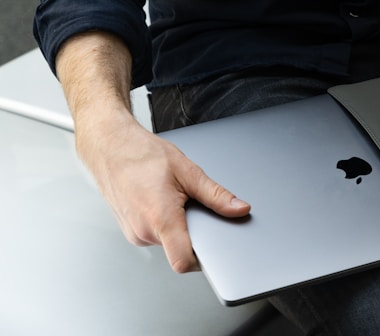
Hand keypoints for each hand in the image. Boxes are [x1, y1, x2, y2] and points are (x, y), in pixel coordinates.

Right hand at [77, 109, 250, 272]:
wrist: (111, 148)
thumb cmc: (142, 156)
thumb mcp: (188, 171)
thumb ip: (216, 195)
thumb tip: (239, 209)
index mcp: (160, 219)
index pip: (183, 262)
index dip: (204, 259)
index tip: (216, 247)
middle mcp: (143, 232)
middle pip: (180, 250)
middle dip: (194, 232)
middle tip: (193, 206)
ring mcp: (134, 233)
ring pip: (168, 242)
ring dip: (178, 226)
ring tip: (173, 199)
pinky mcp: (130, 230)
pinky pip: (156, 235)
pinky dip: (165, 223)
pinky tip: (162, 201)